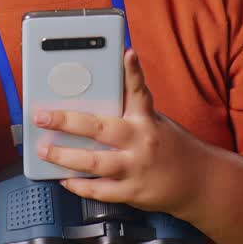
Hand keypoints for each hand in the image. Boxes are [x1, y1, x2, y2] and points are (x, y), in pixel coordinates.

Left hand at [34, 48, 208, 215]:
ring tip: (45, 151)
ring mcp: (136, 167)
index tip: (126, 52)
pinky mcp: (133, 191)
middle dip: (66, 121)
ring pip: (94, 162)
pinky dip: (78, 185)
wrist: (200, 182)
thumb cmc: (171, 147)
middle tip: (42, 117)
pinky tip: (64, 179)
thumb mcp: (155, 121)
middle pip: (99, 128)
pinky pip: (99, 190)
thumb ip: (128, 111)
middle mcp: (141, 140)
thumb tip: (93, 99)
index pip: (139, 90)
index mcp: (147, 119)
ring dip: (64, 157)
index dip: (132, 71)